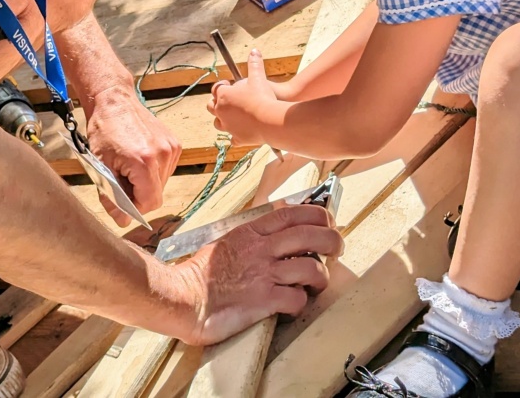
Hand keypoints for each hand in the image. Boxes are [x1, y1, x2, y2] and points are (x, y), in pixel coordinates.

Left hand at [86, 85, 181, 226]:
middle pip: (156, 194)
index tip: (121, 203)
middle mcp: (164, 154)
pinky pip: (166, 170)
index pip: (150, 202)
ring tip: (128, 168)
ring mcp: (172, 148)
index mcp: (145, 161)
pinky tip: (138, 159)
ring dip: (145, 183)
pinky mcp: (175, 144)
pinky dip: (152, 172)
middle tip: (120, 182)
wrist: (114, 101)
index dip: (135, 208)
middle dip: (138, 195)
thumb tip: (123, 220)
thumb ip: (113, 197)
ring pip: (162, 183)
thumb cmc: (104, 130)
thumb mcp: (102, 167)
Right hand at [172, 204, 343, 345]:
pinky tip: (293, 304)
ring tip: (317, 284)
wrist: (183, 298)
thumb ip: (251, 236)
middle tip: (336, 249)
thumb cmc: (200, 275)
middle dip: (333, 241)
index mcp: (251, 233)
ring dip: (321, 277)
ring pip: (312, 267)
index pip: (293, 213)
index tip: (328, 222)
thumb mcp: (227, 243)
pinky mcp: (263, 300)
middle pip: (312, 235)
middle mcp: (261, 250)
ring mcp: (264, 274)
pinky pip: (297, 299)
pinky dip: (301, 303)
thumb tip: (272, 229)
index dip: (318, 215)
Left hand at [207, 49, 278, 144]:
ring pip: (218, 123)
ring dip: (222, 119)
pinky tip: (240, 134)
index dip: (222, 86)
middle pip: (211, 106)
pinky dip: (235, 136)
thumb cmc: (263, 97)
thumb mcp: (258, 77)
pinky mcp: (237, 138)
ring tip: (230, 116)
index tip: (229, 85)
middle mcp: (221, 111)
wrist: (270, 120)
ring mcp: (228, 126)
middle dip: (216, 102)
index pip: (216, 89)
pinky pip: (232, 138)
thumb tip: (254, 51)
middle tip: (226, 100)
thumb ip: (254, 64)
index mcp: (223, 96)